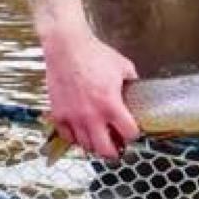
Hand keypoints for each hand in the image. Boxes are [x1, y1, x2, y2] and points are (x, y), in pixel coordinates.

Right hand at [36, 0, 139, 159]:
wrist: (66, 46)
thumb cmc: (94, 54)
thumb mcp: (123, 66)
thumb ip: (132, 82)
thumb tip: (139, 90)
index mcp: (111, 105)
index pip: (129, 134)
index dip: (134, 134)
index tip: (132, 130)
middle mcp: (91, 116)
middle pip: (106, 151)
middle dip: (115, 152)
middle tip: (117, 147)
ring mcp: (73, 117)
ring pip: (86, 146)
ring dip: (95, 144)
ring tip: (100, 138)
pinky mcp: (58, 114)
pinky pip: (68, 137)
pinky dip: (76, 137)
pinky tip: (82, 130)